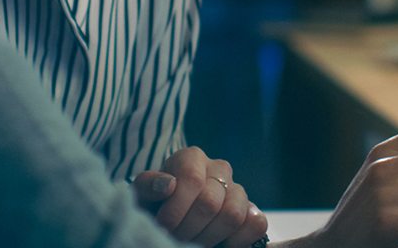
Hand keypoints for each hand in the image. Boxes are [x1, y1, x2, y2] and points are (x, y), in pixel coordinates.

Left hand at [134, 147, 267, 247]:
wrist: (168, 218)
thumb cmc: (154, 205)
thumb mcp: (141, 195)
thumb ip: (147, 186)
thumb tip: (168, 184)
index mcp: (192, 158)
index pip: (192, 181)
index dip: (176, 210)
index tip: (162, 226)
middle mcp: (219, 169)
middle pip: (210, 203)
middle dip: (188, 228)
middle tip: (175, 237)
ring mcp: (238, 190)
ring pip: (233, 215)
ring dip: (209, 237)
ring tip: (192, 241)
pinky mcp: (251, 211)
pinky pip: (256, 224)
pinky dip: (238, 240)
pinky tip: (218, 244)